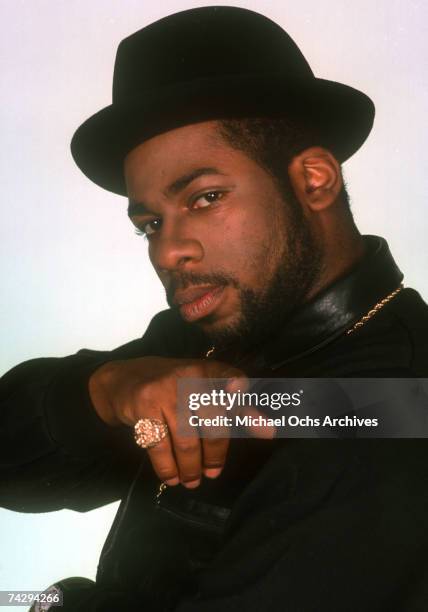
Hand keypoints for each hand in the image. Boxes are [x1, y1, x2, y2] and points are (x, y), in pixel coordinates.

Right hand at [89, 357, 246, 487]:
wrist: (122, 380)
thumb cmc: (172, 388)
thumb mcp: (201, 388)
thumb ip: (234, 408)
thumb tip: (269, 431)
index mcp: (206, 369)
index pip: (229, 376)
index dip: (241, 391)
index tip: (260, 418)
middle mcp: (188, 375)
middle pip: (212, 421)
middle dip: (215, 454)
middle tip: (212, 474)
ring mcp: (165, 389)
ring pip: (186, 439)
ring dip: (190, 467)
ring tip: (192, 481)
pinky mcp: (143, 404)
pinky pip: (160, 445)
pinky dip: (167, 468)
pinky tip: (171, 477)